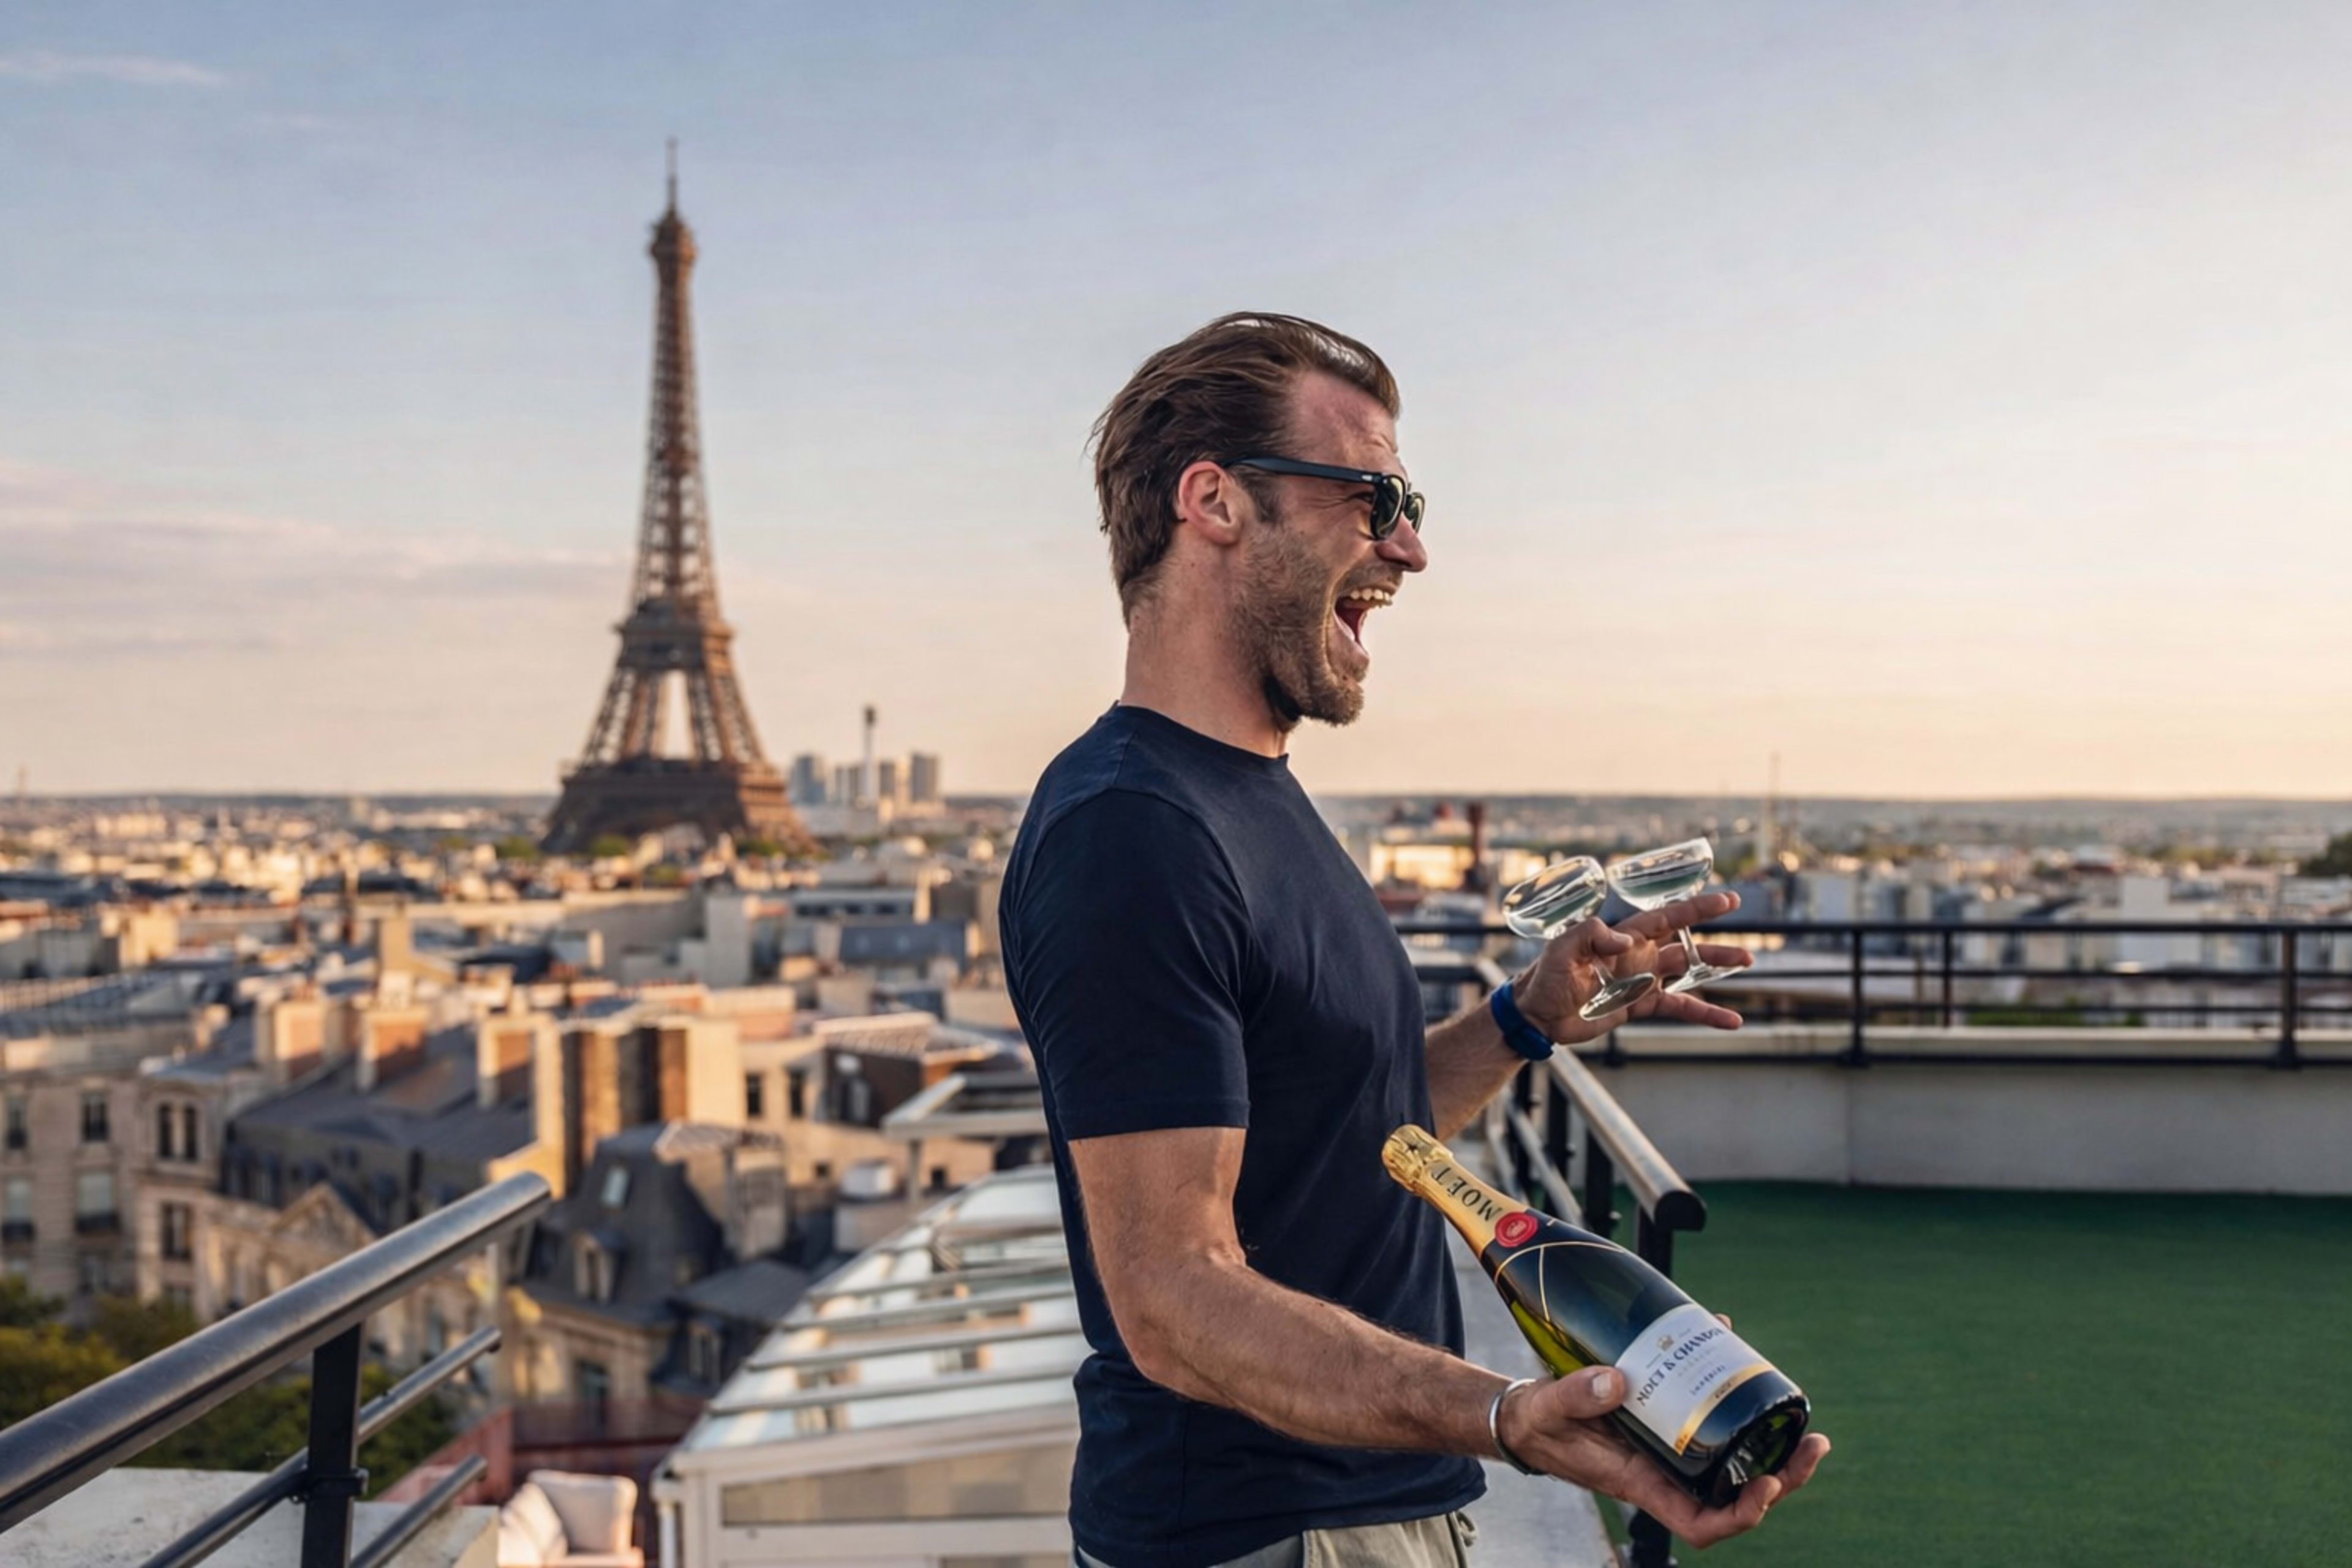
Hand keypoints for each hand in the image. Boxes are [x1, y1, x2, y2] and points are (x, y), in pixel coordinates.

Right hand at [1498, 1365, 1831, 1548]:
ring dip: (1772, 1448)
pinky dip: (1735, 1401)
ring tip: (1804, 1426)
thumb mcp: (1550, 1409)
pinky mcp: (1669, 1423)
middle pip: (1736, 1495)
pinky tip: (1742, 1364)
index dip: (1741, 1516)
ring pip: (1735, 1461)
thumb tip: (1616, 1381)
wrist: (1529, 1414)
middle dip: (1780, 1477)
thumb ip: (1576, 1397)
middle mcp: (1667, 1473)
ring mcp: (1672, 1450)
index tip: (1765, 1485)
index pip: (1701, 1524)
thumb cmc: (1540, 1423)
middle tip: (1812, 1443)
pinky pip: (1714, 1422)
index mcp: (1643, 1483)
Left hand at [1512, 891, 1752, 1045]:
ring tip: (1746, 963)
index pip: (1666, 918)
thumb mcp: (1561, 949)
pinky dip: (1705, 1013)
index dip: (1695, 909)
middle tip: (1747, 940)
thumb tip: (1627, 941)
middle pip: (1685, 944)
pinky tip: (1730, 1020)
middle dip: (1714, 941)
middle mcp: (1638, 955)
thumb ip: (1591, 936)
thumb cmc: (1545, 976)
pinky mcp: (1640, 1006)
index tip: (1725, 901)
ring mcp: (1641, 981)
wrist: (1538, 1015)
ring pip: (1688, 972)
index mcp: (1624, 937)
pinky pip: (1679, 1007)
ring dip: (1715, 967)